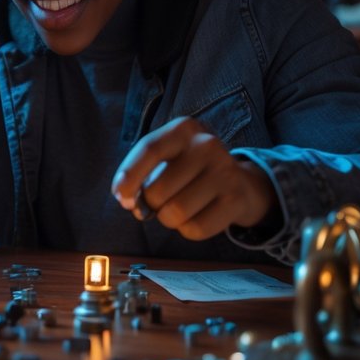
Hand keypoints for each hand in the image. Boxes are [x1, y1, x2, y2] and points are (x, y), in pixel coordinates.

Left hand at [111, 116, 276, 239]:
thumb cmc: (189, 171)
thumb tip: (129, 202)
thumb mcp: (167, 159)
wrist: (240, 183)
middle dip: (151, 205)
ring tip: (181, 207)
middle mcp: (206, 145)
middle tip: (163, 201)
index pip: (150, 149)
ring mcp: (225, 171)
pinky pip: (196, 229)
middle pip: (157, 191)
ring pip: (175, 213)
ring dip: (169, 219)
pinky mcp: (237, 199)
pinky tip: (199, 215)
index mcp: (183, 130)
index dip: (129, 175)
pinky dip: (188, 230)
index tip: (120, 196)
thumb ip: (143, 175)